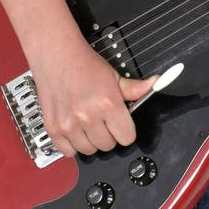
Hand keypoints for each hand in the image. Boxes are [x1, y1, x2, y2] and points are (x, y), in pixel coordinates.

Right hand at [31, 40, 157, 157]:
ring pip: (89, 151)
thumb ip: (134, 88)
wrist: (57, 55)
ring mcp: (69, 125)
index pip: (126, 137)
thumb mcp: (113, 75)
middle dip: (109, 134)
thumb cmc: (85, 64)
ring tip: (89, 123)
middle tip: (103, 120)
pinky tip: (75, 129)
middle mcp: (88, 117)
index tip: (121, 124)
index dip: (126, 130)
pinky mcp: (54, 129)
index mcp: (107, 103)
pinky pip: (69, 152)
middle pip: (108, 146)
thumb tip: (154, 84)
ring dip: (91, 140)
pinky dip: (72, 144)